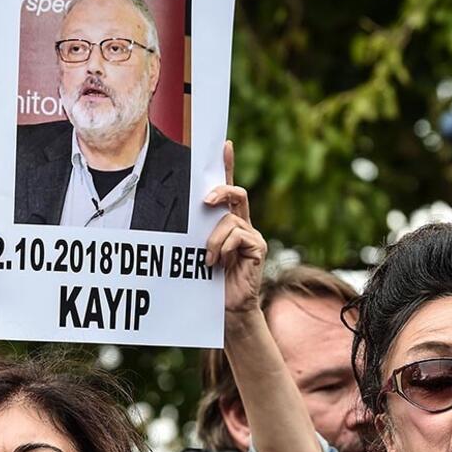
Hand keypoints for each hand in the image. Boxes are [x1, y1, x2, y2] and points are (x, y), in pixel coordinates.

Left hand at [204, 141, 266, 315]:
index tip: (224, 144)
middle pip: (237, 193)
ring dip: (213, 240)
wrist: (227, 307)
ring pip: (229, 221)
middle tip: (206, 201)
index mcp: (229, 222)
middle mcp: (244, 224)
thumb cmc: (210, 280)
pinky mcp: (258, 247)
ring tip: (208, 260)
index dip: (228, 166)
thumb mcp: (200, 249)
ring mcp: (252, 235)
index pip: (230, 189)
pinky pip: (237, 235)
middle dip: (221, 191)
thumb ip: (200, 230)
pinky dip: (223, 248)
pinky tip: (219, 264)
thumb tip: (193, 211)